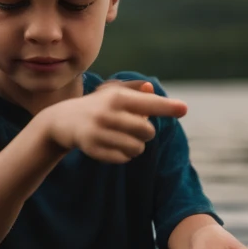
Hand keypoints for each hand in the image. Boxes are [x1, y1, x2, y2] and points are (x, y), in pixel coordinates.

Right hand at [41, 80, 186, 163]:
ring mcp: (99, 132)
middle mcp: (108, 113)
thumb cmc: (97, 105)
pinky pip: (122, 159)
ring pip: (136, 148)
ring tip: (125, 139)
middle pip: (147, 132)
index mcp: (117, 97)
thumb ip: (136, 92)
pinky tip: (112, 146)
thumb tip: (153, 90)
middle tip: (135, 129)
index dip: (168, 107)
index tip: (184, 109)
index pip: (149, 103)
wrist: (63, 120)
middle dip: (146, 133)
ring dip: (136, 147)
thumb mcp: (113, 93)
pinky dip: (123, 156)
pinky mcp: (93, 148)